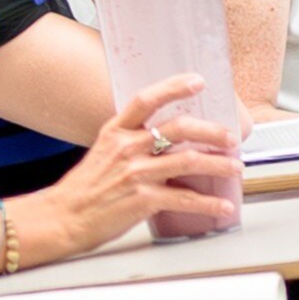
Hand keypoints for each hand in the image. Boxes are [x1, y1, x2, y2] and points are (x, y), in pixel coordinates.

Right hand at [28, 74, 242, 253]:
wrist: (62, 218)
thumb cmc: (84, 189)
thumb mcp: (102, 152)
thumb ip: (130, 142)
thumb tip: (162, 138)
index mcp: (116, 132)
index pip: (146, 99)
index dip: (173, 87)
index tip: (197, 81)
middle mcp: (127, 148)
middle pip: (178, 128)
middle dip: (212, 130)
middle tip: (230, 136)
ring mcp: (136, 173)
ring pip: (188, 161)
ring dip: (219, 164)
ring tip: (235, 167)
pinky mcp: (143, 200)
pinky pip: (184, 198)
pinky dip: (209, 203)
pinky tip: (223, 205)